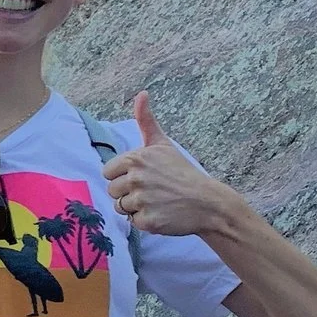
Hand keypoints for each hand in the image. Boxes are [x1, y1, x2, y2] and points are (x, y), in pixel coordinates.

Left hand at [101, 92, 238, 235]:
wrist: (208, 202)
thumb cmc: (182, 172)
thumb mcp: (163, 144)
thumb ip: (146, 120)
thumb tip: (142, 93)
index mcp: (135, 159)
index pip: (108, 173)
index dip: (122, 177)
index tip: (142, 178)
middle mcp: (136, 178)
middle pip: (112, 191)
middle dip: (127, 193)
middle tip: (151, 192)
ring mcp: (142, 200)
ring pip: (121, 208)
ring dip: (135, 208)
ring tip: (157, 202)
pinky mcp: (148, 221)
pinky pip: (134, 223)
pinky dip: (146, 221)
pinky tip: (162, 214)